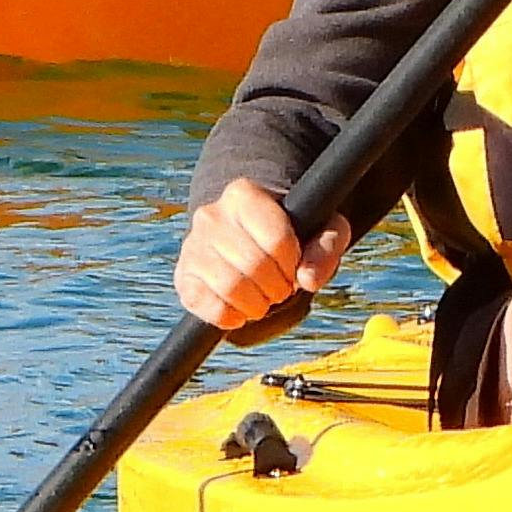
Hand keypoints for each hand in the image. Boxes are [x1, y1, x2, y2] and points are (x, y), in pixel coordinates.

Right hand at [174, 179, 353, 330]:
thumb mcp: (320, 227)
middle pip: (254, 266)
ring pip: (229, 287)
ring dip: (256, 304)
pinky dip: (230, 316)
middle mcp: (212, 215)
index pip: (277, 239)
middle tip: (281, 287)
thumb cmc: (289, 232)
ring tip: (263, 299)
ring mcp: (192, 246)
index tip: (294, 266)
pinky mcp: (183, 277)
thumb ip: (327, 246)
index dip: (292, 263)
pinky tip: (241, 310)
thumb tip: (308, 278)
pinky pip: (205, 306)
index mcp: (244, 194)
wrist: (244, 236)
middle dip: (277, 287)